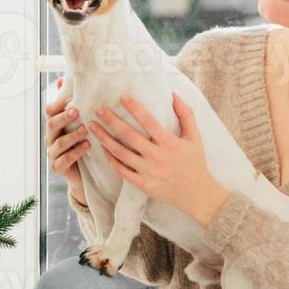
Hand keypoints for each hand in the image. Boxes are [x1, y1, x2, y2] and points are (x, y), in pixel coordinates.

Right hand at [45, 78, 90, 203]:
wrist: (82, 174)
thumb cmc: (80, 143)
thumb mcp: (77, 123)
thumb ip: (70, 105)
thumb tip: (63, 79)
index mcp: (54, 125)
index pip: (50, 110)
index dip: (59, 103)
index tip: (72, 97)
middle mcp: (51, 137)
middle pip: (51, 124)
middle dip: (63, 117)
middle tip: (76, 111)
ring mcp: (53, 153)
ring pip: (58, 143)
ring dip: (72, 135)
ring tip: (85, 130)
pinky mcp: (58, 167)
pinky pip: (64, 159)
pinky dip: (76, 152)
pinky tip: (87, 146)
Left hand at [87, 92, 224, 221]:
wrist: (197, 194)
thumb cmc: (195, 162)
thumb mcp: (194, 137)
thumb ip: (185, 114)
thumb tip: (173, 94)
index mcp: (170, 144)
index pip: (149, 121)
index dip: (135, 108)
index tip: (122, 96)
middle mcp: (157, 157)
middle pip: (129, 135)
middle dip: (111, 120)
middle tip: (98, 109)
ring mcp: (148, 172)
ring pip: (120, 153)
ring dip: (104, 138)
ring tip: (92, 126)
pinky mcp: (142, 184)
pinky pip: (121, 170)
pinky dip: (110, 158)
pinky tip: (101, 147)